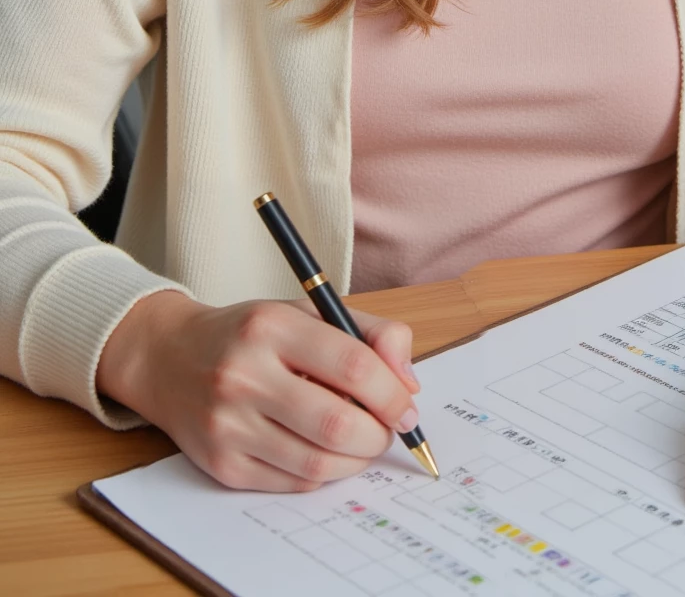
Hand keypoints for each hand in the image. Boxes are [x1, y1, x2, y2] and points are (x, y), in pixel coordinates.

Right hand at [96, 289, 420, 491]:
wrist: (169, 359)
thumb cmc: (252, 333)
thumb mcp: (308, 310)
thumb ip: (368, 334)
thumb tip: (408, 384)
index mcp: (272, 326)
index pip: (352, 365)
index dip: (391, 392)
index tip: (406, 405)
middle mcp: (244, 375)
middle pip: (337, 424)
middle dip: (378, 434)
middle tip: (388, 429)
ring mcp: (228, 425)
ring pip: (317, 463)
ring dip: (356, 460)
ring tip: (361, 442)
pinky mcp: (220, 465)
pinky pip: (293, 483)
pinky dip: (323, 473)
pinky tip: (324, 452)